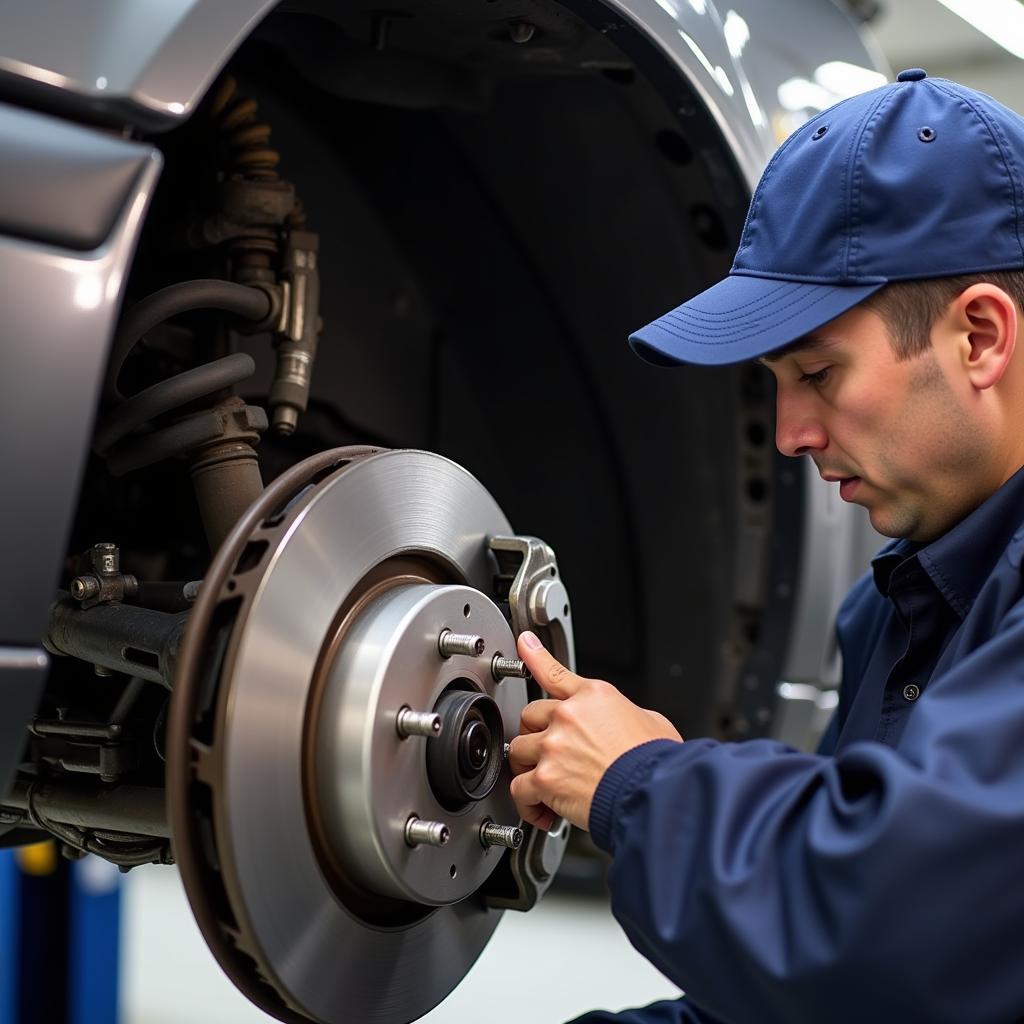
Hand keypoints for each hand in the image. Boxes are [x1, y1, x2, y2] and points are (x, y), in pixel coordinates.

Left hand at [507, 631, 682, 831]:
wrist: (656, 792)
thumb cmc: (658, 762)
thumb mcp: (651, 721)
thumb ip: (626, 715)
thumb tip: (627, 724)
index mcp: (595, 696)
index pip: (555, 672)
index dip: (535, 656)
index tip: (525, 644)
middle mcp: (569, 715)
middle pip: (529, 716)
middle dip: (536, 736)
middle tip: (549, 756)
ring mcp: (554, 745)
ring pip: (518, 751)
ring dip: (528, 768)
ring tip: (547, 785)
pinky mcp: (546, 777)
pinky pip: (520, 788)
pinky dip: (529, 804)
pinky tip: (543, 811)